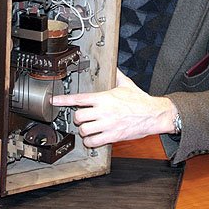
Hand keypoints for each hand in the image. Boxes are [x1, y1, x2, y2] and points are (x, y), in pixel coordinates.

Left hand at [51, 69, 176, 146]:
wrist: (153, 114)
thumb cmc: (140, 100)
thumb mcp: (127, 84)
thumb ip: (116, 75)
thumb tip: (113, 67)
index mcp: (105, 98)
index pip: (79, 99)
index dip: (64, 100)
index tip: (55, 101)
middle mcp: (104, 111)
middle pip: (78, 117)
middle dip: (78, 118)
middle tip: (82, 118)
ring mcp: (107, 124)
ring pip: (84, 130)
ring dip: (83, 131)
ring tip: (88, 129)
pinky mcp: (113, 136)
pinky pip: (94, 142)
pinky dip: (90, 141)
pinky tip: (93, 139)